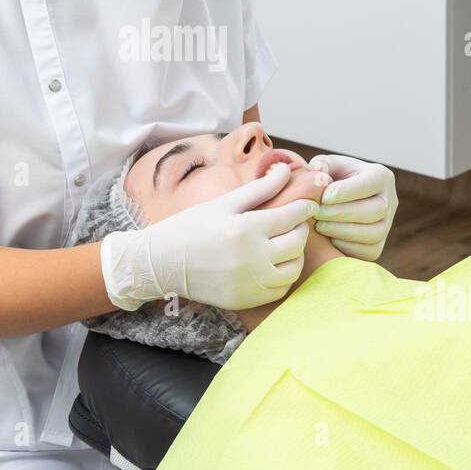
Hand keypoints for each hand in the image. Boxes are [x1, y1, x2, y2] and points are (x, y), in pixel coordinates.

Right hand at [100, 161, 318, 312]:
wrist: (162, 262)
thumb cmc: (191, 226)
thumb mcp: (224, 203)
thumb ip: (260, 188)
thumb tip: (286, 169)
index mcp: (247, 228)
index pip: (292, 216)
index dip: (305, 208)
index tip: (307, 205)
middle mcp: (252, 258)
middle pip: (297, 243)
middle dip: (300, 229)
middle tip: (293, 223)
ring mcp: (249, 283)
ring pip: (293, 269)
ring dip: (296, 255)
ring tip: (285, 244)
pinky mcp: (245, 300)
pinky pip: (278, 290)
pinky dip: (282, 276)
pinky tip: (273, 264)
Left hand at [306, 153, 397, 261]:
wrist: (339, 201)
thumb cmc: (333, 179)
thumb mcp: (328, 165)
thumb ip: (322, 164)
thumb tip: (318, 172)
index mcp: (381, 176)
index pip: (366, 185)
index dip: (343, 192)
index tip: (322, 197)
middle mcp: (390, 200)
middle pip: (372, 211)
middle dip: (340, 214)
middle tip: (316, 213)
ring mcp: (387, 224)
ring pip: (373, 233)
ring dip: (342, 231)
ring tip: (320, 226)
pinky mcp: (379, 245)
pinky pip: (369, 251)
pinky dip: (348, 247)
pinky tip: (329, 239)